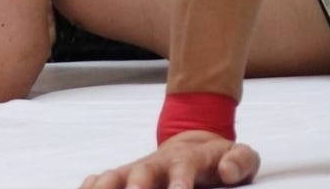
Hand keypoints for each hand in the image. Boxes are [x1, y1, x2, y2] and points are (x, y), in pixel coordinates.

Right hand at [79, 134, 261, 188]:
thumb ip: (240, 161)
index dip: (180, 181)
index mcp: (189, 159)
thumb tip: (228, 171)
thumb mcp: (240, 157)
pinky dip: (89, 187)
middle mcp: (158, 164)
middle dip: (136, 186)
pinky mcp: (123, 177)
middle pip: (142, 172)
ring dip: (105, 188)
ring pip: (115, 176)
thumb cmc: (218, 159)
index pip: (184, 168)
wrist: (195, 145)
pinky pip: (101, 180)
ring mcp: (137, 170)